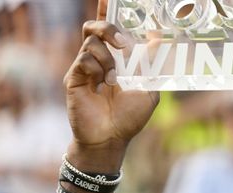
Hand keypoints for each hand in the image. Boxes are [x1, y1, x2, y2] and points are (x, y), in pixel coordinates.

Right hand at [65, 20, 159, 170]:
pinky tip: (102, 85)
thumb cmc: (128, 118)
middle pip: (93, 27)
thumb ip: (153, 63)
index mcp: (114, 59)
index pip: (107, 29)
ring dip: (108, 58)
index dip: (106, 10)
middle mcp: (97, 60)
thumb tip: (159, 38)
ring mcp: (84, 69)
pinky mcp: (74, 79)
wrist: (112, 139)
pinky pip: (83, 60)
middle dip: (108, 27)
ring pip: (90, 44)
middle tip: (124, 44)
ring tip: (114, 80)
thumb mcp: (149, 89)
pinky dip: (97, 68)